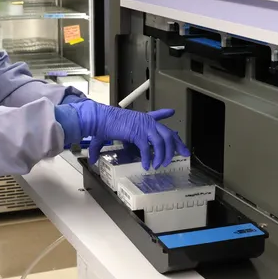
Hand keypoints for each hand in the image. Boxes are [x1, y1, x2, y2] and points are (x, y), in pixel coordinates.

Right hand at [74, 101, 189, 169]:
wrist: (97, 119)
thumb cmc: (100, 126)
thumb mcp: (104, 137)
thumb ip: (99, 149)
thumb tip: (92, 160)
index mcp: (140, 119)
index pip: (156, 116)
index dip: (165, 114)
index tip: (172, 112)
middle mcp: (145, 121)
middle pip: (168, 132)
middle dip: (178, 144)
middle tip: (184, 153)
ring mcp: (143, 127)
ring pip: (162, 142)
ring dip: (163, 155)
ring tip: (160, 165)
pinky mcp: (138, 133)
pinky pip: (148, 149)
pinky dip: (148, 159)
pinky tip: (146, 166)